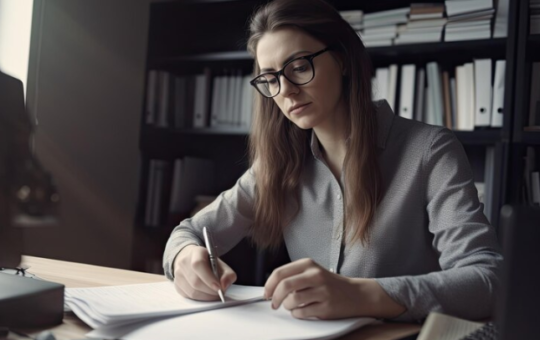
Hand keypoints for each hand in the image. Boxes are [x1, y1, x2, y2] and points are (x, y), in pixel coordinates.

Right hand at [173, 244, 236, 300]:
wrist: (192, 260)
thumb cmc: (208, 263)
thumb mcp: (221, 264)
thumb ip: (228, 274)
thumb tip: (224, 286)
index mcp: (196, 252)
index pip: (198, 264)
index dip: (209, 278)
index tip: (219, 287)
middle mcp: (183, 262)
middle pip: (195, 281)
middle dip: (210, 290)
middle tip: (220, 293)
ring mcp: (178, 274)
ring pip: (192, 291)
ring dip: (206, 296)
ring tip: (215, 295)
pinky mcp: (176, 285)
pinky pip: (188, 296)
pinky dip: (200, 298)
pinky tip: (206, 295)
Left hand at [264, 258, 405, 319]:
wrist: (356, 294)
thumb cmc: (329, 284)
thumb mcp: (312, 272)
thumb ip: (293, 276)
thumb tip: (270, 288)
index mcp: (308, 264)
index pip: (280, 273)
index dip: (269, 285)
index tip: (266, 294)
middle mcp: (315, 275)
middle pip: (284, 286)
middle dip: (275, 298)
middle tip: (274, 304)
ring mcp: (322, 291)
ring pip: (292, 301)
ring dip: (287, 307)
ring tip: (293, 306)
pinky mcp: (326, 307)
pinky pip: (302, 313)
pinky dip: (297, 314)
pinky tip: (303, 310)